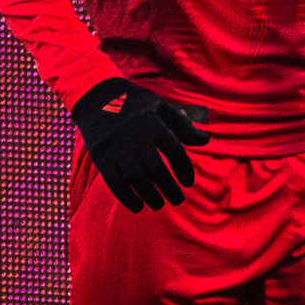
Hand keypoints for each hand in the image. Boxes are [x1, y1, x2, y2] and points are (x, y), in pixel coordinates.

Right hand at [71, 77, 202, 207]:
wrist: (98, 99)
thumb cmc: (137, 106)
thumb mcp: (162, 109)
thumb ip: (184, 127)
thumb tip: (206, 140)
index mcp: (154, 124)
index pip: (175, 150)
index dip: (184, 169)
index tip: (188, 183)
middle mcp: (136, 137)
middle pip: (157, 169)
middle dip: (169, 188)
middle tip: (177, 200)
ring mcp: (118, 149)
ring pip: (137, 178)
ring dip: (150, 196)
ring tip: (159, 204)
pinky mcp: (102, 158)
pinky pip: (115, 183)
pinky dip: (127, 197)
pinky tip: (137, 206)